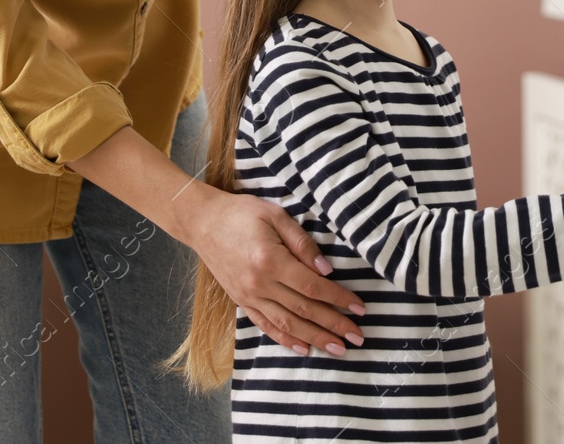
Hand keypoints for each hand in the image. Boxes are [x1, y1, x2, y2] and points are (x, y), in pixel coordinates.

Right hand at [65, 125, 365, 355]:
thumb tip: (326, 270)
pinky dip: (286, 339)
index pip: (313, 286)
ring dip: (315, 339)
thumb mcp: (276, 216)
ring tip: (338, 349)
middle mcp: (260, 284)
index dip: (339, 299)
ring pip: (287, 323)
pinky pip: (266, 325)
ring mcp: (249, 296)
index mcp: (270, 260)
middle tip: (357, 338)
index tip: (360, 309)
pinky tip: (304, 348)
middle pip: (303, 310)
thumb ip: (303, 243)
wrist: (202, 222)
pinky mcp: (241, 301)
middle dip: (333, 325)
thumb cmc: (242, 213)